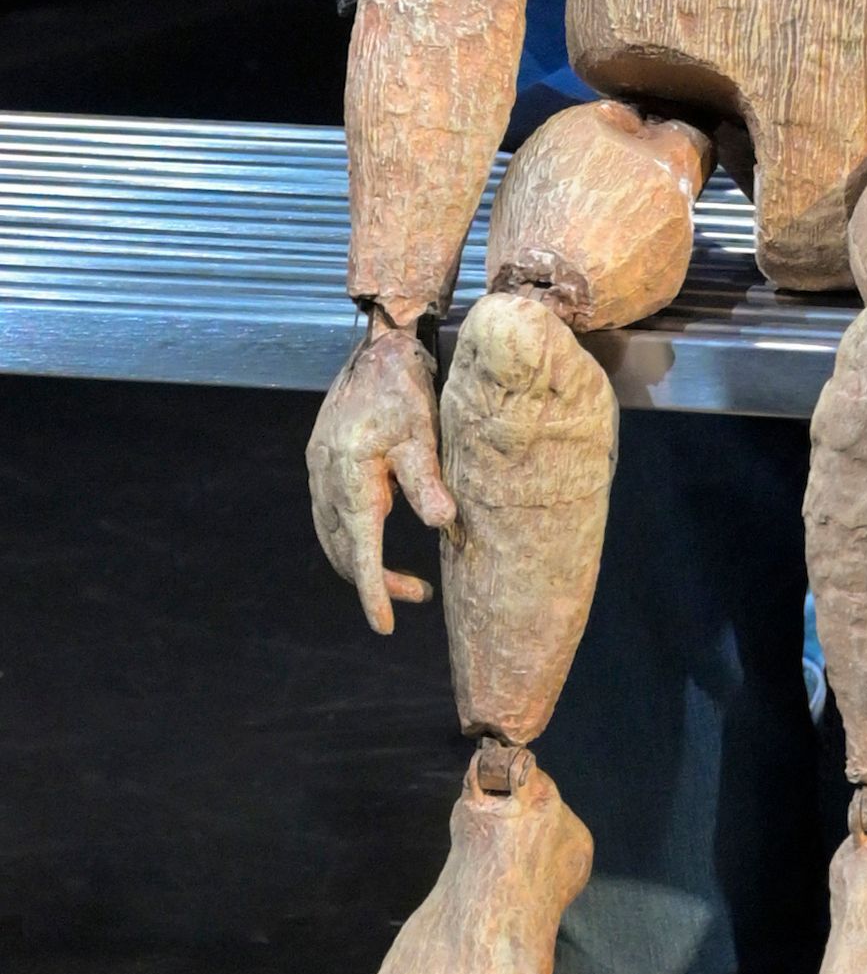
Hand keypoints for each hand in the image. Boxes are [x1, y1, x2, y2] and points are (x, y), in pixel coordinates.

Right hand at [308, 320, 454, 630]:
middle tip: (418, 594)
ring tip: (405, 580)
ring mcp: (318, 472)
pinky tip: (380, 538)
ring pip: (334, 538)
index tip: (385, 625)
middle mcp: (325, 478)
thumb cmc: (406, 387)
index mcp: (351, 475)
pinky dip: (353, 540)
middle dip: (375, 582)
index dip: (373, 591)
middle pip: (344, 551)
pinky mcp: (321, 465)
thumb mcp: (423, 431)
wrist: (377, 348)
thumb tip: (441, 525)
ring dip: (362, 564)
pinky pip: (331, 518)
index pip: (361, 549)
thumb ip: (427, 479)